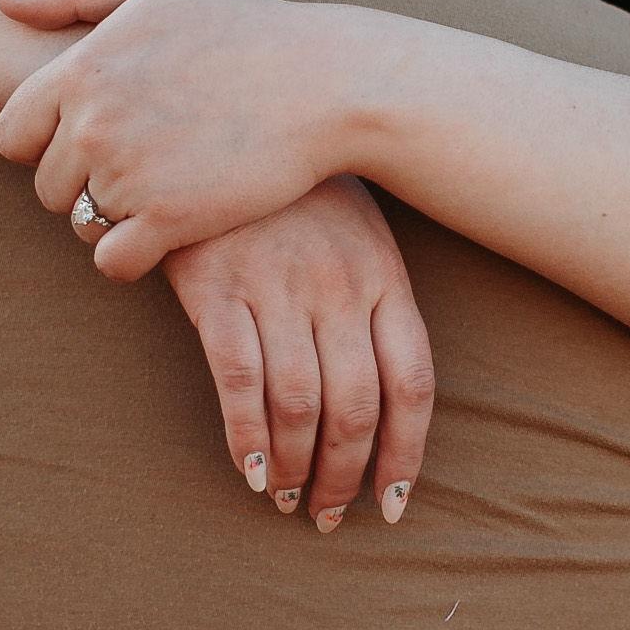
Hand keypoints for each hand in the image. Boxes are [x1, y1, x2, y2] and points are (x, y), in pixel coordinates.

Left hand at [0, 0, 371, 279]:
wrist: (324, 82)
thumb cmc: (245, 26)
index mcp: (81, 69)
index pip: (11, 136)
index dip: (47, 142)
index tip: (96, 136)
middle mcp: (92, 124)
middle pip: (46, 186)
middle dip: (84, 182)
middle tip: (144, 163)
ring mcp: (127, 175)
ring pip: (80, 224)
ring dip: (113, 217)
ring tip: (164, 187)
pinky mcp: (168, 220)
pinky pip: (112, 262)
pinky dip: (133, 256)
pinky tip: (168, 230)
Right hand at [160, 179, 434, 528]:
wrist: (220, 116)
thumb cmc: (292, 188)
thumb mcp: (356, 229)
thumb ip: (373, 299)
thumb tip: (384, 393)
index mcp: (383, 275)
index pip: (413, 383)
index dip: (406, 453)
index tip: (392, 501)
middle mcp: (338, 286)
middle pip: (358, 407)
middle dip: (346, 475)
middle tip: (327, 513)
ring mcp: (277, 285)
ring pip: (300, 404)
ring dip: (296, 467)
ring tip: (286, 498)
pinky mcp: (216, 285)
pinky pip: (237, 379)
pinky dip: (246, 436)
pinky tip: (249, 471)